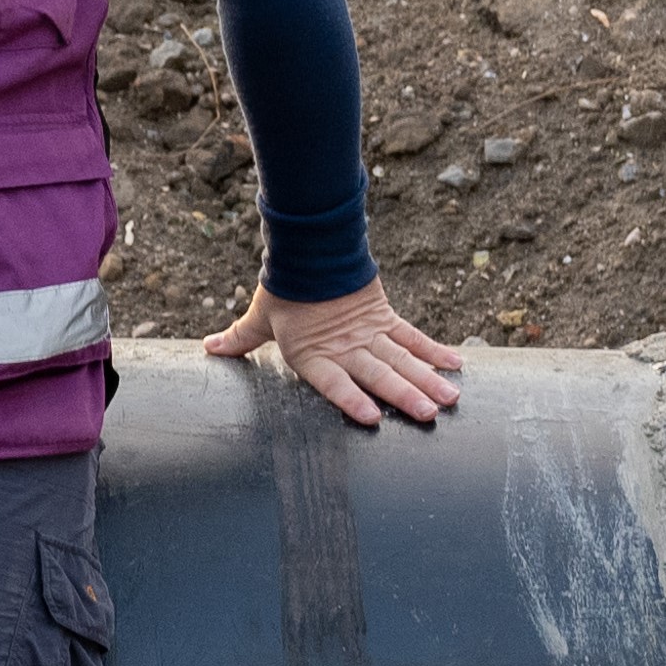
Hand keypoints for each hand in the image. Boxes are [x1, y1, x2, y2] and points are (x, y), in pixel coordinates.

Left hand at [194, 278, 463, 428]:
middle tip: (430, 415)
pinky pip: (413, 338)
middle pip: (379, 374)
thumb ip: (240, 339)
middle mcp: (345, 347)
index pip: (334, 382)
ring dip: (428, 379)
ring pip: (403, 359)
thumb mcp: (261, 317)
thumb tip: (210, 349)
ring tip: (450, 399)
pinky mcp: (384, 318)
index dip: (351, 400)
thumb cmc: (284, 289)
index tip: (371, 418)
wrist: (310, 247)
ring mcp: (369, 334)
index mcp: (314, 354)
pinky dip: (434, 351)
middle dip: (406, 395)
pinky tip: (455, 366)